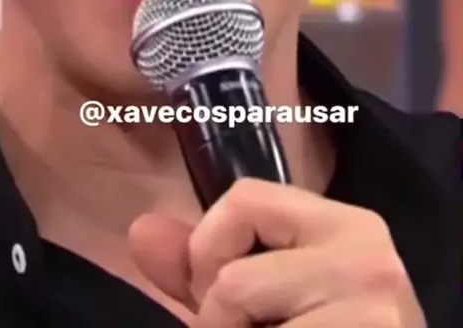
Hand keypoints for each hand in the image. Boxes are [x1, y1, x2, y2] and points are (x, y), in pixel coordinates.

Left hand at [129, 178, 425, 326]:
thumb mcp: (268, 299)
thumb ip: (205, 267)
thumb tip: (141, 232)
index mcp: (348, 226)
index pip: (244, 198)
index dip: (209, 249)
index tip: (221, 296)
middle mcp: (368, 255)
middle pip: (234, 275)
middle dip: (219, 320)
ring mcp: (372, 308)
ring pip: (240, 309)